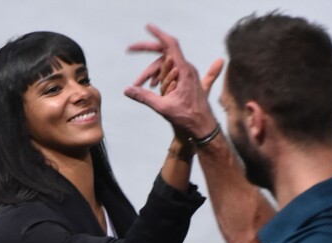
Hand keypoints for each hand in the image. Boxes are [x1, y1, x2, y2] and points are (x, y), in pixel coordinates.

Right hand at [125, 24, 223, 138]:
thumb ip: (144, 97)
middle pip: (164, 56)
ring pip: (167, 66)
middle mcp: (188, 69)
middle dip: (147, 57)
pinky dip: (161, 76)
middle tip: (129, 50)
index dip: (158, 34)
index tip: (148, 26)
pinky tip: (153, 86)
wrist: (204, 128)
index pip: (171, 45)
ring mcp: (189, 74)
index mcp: (185, 71)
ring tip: (139, 85)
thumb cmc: (188, 119)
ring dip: (152, 72)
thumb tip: (127, 90)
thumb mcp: (163, 108)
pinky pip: (172, 72)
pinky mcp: (189, 81)